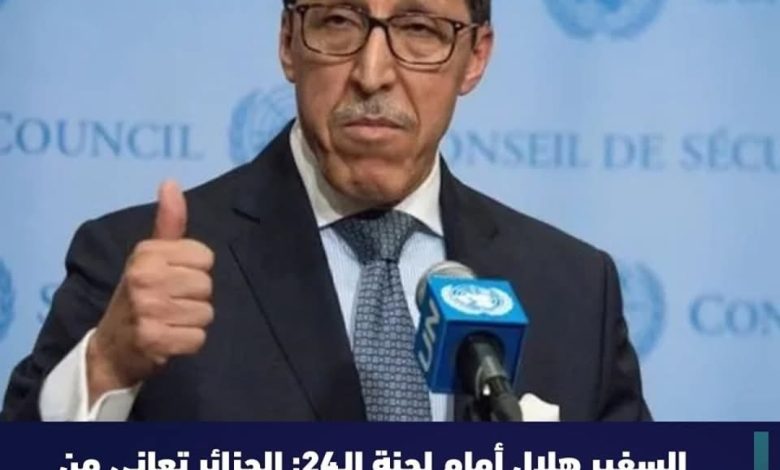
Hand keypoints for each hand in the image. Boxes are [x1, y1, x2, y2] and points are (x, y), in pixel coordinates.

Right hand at [86, 181, 213, 404]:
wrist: (111, 347)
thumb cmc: (139, 294)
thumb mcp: (149, 255)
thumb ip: (168, 222)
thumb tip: (171, 181)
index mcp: (146, 253)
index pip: (205, 257)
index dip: (195, 270)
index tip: (173, 279)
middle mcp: (145, 277)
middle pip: (206, 285)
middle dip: (194, 297)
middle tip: (169, 303)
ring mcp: (148, 310)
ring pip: (206, 312)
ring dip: (192, 321)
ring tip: (169, 320)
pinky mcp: (154, 340)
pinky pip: (198, 338)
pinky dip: (188, 342)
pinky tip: (169, 338)